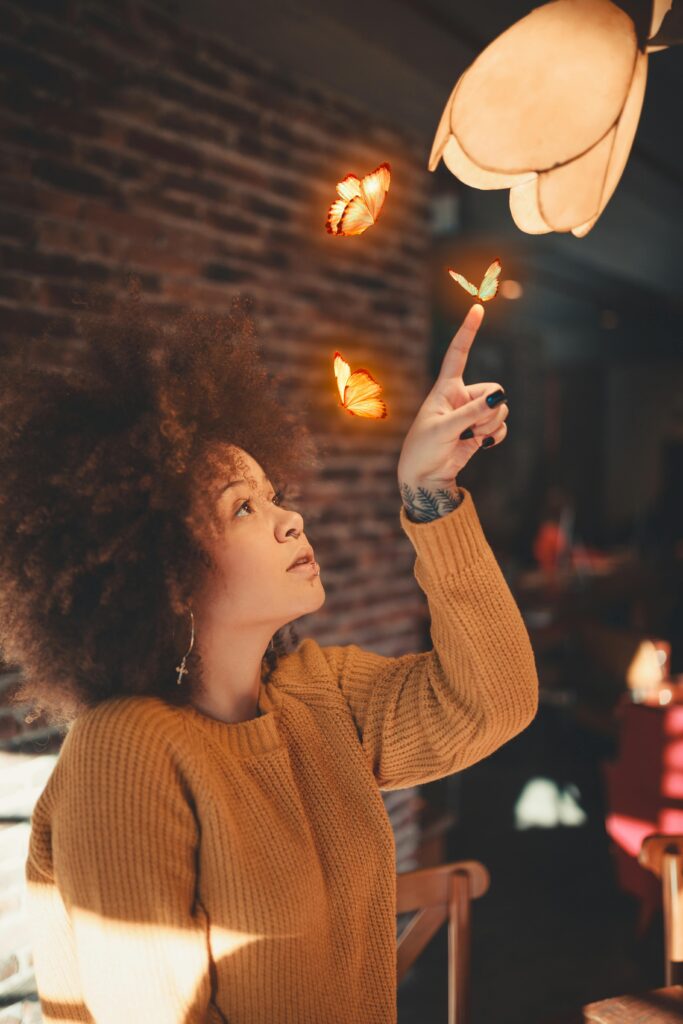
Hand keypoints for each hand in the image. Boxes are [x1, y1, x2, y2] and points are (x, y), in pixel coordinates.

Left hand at [397, 304, 508, 492]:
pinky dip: (495, 436)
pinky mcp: (479, 431)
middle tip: (472, 427)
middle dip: (490, 409)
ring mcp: (472, 414)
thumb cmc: (424, 449)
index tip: (476, 308)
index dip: (467, 331)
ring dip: (491, 425)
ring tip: (470, 438)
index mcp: (446, 388)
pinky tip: (481, 445)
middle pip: (495, 388)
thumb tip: (500, 398)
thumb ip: (473, 413)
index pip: (458, 353)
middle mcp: (461, 397)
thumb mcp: (445, 428)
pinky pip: (501, 426)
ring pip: (500, 408)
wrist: (424, 477)